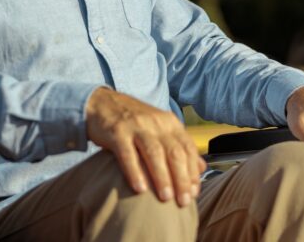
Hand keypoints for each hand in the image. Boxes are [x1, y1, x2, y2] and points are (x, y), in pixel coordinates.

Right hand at [85, 87, 205, 206]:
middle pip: (175, 152)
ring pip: (154, 153)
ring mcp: (137, 126)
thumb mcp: (160, 128)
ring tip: (166, 198)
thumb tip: (202, 168)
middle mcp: (156, 123)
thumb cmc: (134, 121)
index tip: (194, 193)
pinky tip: (140, 189)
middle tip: (183, 201)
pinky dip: (135, 172)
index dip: (193, 172)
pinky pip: (128, 154)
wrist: (101, 103)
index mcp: (170, 122)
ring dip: (162, 177)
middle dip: (182, 179)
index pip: (188, 148)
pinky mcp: (117, 132)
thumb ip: (180, 146)